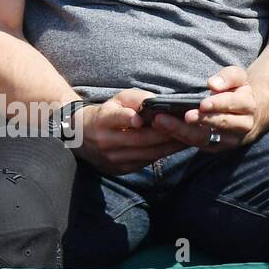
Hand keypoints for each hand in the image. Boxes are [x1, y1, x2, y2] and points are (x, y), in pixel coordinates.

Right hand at [74, 89, 189, 174]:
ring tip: (188, 138)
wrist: (81, 137)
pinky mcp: (120, 169)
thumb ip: (136, 99)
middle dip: (165, 134)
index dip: (126, 118)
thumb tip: (158, 102)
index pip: (114, 118)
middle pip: (140, 139)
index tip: (139, 118)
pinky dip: (162, 154)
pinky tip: (174, 147)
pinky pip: (145, 162)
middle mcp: (105, 141)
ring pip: (146, 153)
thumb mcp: (116, 100)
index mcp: (101, 120)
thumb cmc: (105, 114)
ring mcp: (112, 158)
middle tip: (186, 128)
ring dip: (169, 147)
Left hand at [151, 66, 264, 152]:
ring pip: (206, 138)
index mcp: (247, 106)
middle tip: (184, 116)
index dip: (218, 104)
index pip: (234, 104)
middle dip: (202, 120)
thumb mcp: (237, 77)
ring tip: (162, 121)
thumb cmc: (236, 90)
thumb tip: (213, 84)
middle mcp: (242, 125)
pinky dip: (179, 136)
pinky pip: (197, 144)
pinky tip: (163, 127)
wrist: (247, 112)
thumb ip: (228, 77)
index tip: (202, 104)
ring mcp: (229, 139)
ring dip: (183, 131)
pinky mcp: (216, 147)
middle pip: (221, 124)